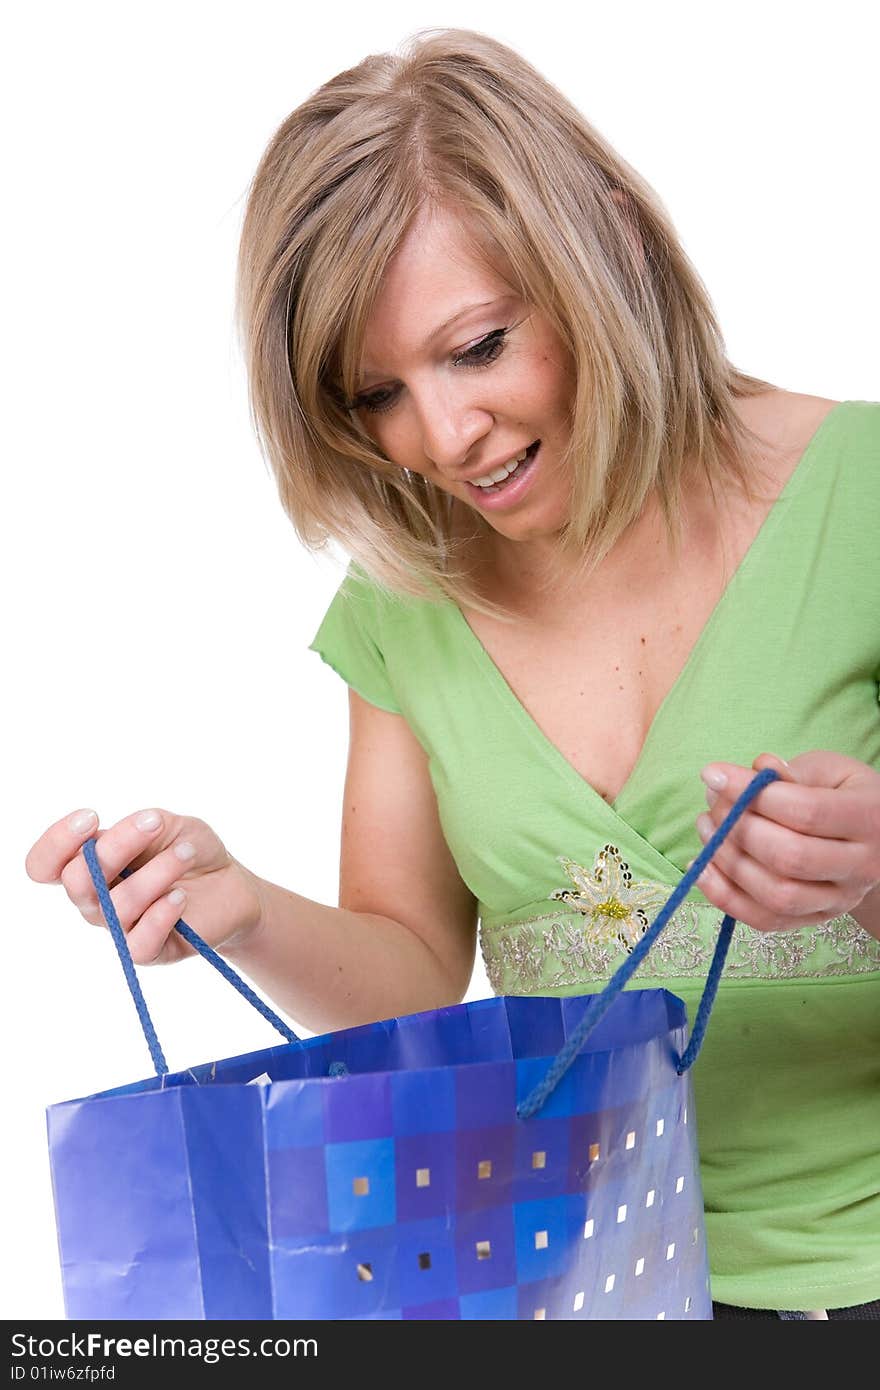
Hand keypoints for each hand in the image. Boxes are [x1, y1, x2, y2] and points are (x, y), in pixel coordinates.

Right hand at [25, 807, 265, 964]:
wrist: (232, 884)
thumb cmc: (190, 851)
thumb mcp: (166, 825)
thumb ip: (137, 827)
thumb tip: (116, 835)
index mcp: (90, 866)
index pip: (43, 866)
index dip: (56, 842)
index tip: (92, 817)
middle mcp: (96, 900)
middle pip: (77, 881)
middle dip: (117, 845)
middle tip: (155, 823)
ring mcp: (120, 927)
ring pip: (115, 906)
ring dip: (156, 871)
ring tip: (187, 853)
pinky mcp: (149, 951)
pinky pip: (138, 942)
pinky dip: (161, 914)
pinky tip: (181, 896)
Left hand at [690, 751, 879, 933]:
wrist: (872, 840)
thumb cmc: (842, 795)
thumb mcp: (828, 770)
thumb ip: (792, 771)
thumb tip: (754, 771)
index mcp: (869, 818)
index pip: (805, 811)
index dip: (750, 792)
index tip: (712, 774)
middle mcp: (862, 866)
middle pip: (790, 858)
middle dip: (737, 828)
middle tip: (712, 803)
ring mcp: (840, 899)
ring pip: (777, 894)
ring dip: (727, 861)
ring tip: (706, 827)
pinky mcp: (815, 919)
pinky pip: (765, 919)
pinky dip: (724, 896)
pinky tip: (702, 865)